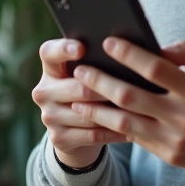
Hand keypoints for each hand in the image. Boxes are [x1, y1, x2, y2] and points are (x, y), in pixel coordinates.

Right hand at [32, 38, 128, 169]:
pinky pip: (93, 134)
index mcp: (50, 69)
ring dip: (114, 113)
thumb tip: (131, 52)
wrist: (72, 130)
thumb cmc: (88, 91)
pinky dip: (115, 132)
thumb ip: (99, 62)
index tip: (83, 47)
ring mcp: (49, 116)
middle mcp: (44, 91)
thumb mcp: (87, 74)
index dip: (64, 49)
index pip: (49, 53)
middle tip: (132, 86)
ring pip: (88, 114)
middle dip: (106, 88)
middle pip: (77, 87)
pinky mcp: (58, 138)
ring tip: (140, 109)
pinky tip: (135, 129)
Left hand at [71, 38, 184, 175]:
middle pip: (131, 96)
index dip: (128, 55)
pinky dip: (114, 127)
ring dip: (98, 109)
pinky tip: (98, 117)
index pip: (154, 68)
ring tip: (77, 98)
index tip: (108, 43)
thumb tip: (159, 46)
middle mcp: (183, 115)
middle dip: (100, 81)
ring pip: (125, 122)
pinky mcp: (170, 155)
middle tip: (79, 70)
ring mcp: (175, 138)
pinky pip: (135, 139)